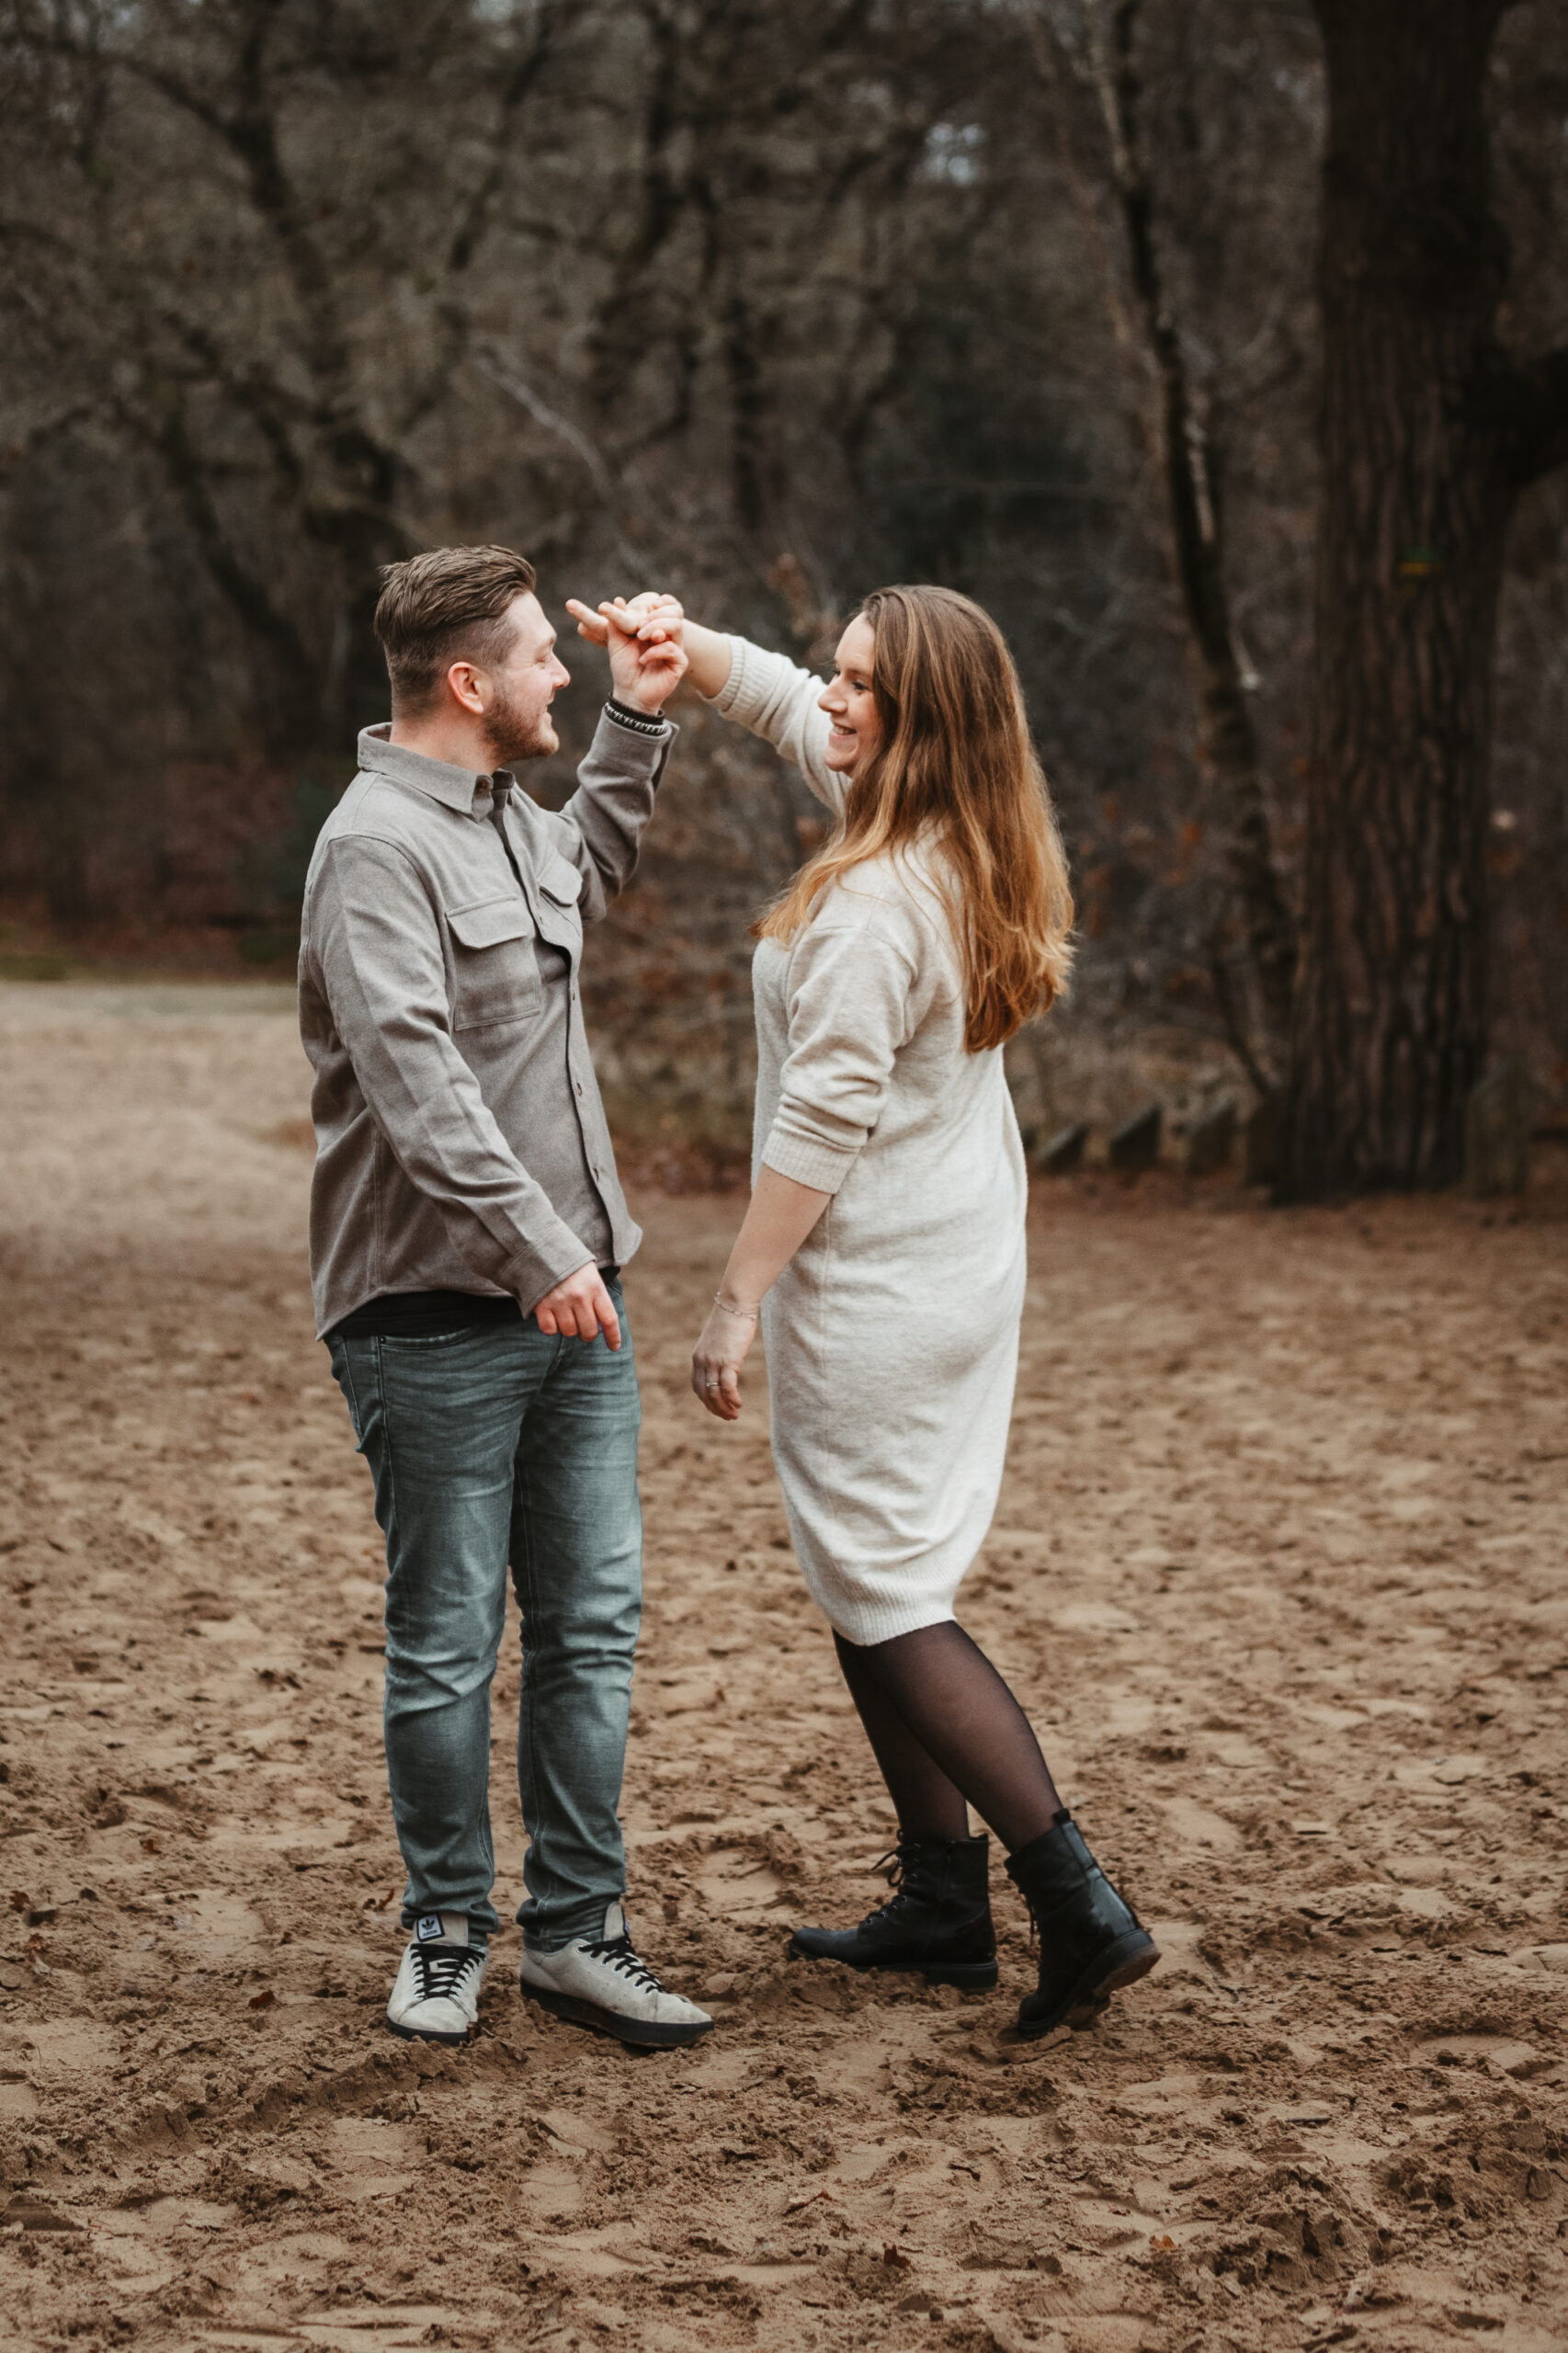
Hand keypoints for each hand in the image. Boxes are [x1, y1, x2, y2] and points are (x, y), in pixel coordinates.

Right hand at [534, 1264, 621, 1348]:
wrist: (543, 1248)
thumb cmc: (572, 1266)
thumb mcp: (591, 1276)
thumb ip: (597, 1299)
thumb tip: (602, 1327)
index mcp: (595, 1288)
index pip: (609, 1319)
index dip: (613, 1337)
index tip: (614, 1347)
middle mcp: (579, 1296)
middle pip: (589, 1331)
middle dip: (588, 1335)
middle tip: (584, 1330)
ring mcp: (560, 1301)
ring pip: (569, 1332)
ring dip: (569, 1329)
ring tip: (566, 1316)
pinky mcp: (541, 1304)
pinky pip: (550, 1329)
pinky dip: (551, 1327)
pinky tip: (551, 1316)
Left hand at [565, 593, 686, 714]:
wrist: (629, 693)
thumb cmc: (624, 668)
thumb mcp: (616, 641)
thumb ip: (617, 621)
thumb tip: (618, 600)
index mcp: (657, 627)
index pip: (670, 606)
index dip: (665, 601)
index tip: (652, 603)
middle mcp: (669, 636)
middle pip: (676, 613)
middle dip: (655, 615)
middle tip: (639, 626)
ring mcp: (675, 649)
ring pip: (677, 626)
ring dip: (656, 627)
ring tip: (640, 637)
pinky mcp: (679, 663)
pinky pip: (672, 648)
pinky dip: (655, 651)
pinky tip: (643, 659)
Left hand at [690, 1297, 757, 1420]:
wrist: (734, 1305)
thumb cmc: (730, 1320)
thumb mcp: (718, 1340)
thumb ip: (718, 1353)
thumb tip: (726, 1362)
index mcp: (698, 1357)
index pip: (697, 1386)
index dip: (707, 1401)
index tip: (717, 1408)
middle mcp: (702, 1362)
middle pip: (704, 1394)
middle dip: (716, 1409)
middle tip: (728, 1417)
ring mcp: (714, 1362)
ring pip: (715, 1394)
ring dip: (724, 1408)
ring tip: (734, 1414)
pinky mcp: (728, 1360)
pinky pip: (727, 1387)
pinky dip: (732, 1398)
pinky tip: (738, 1404)